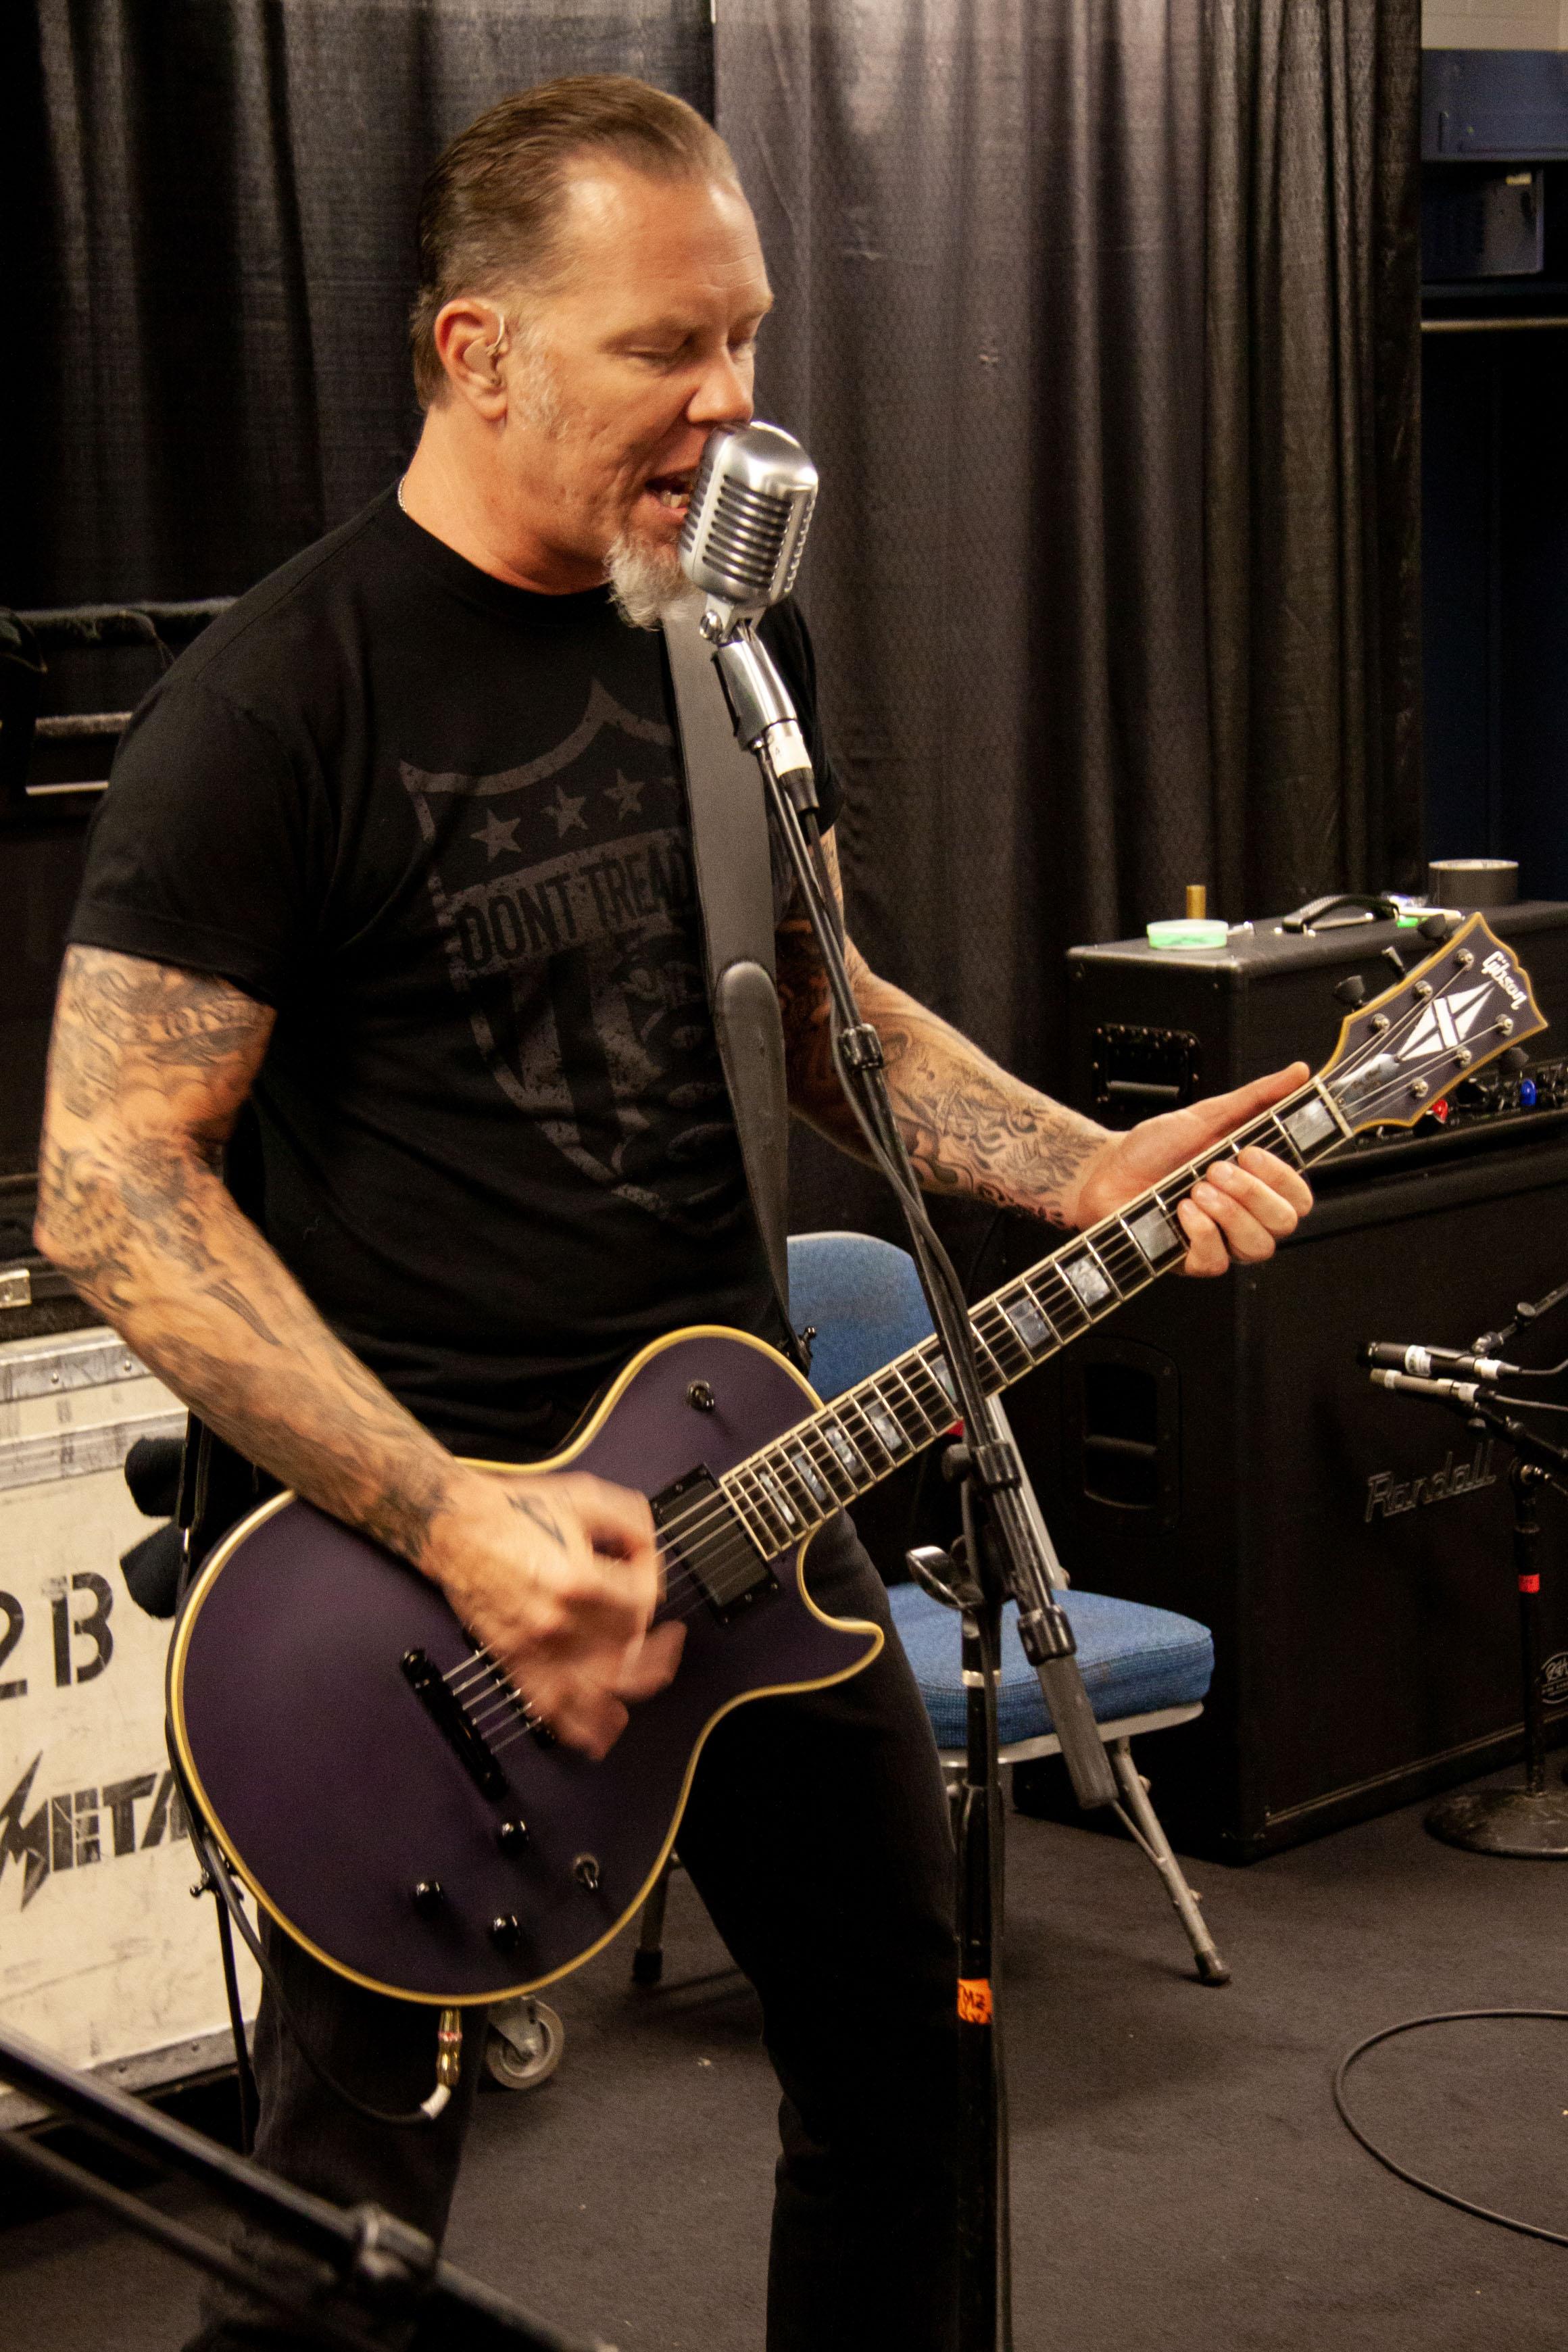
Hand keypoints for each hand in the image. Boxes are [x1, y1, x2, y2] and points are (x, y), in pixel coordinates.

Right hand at [428, 1468, 683, 1758]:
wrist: (455, 1526)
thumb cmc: (512, 1511)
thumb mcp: (584, 1496)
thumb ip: (631, 1519)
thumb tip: (650, 1547)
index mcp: (578, 1580)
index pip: (641, 1600)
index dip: (652, 1580)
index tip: (643, 1568)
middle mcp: (558, 1622)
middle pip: (626, 1650)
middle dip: (652, 1643)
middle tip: (667, 1638)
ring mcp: (534, 1646)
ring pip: (595, 1692)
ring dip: (627, 1696)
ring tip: (647, 1689)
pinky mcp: (513, 1658)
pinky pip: (548, 1705)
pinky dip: (576, 1727)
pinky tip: (597, 1737)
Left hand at [1067, 1064, 1315, 1276]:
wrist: (1107, 1171)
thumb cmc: (1154, 1148)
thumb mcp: (1207, 1115)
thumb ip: (1256, 1098)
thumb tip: (1299, 1073)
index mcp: (1257, 1184)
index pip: (1300, 1196)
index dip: (1283, 1177)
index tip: (1249, 1152)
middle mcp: (1246, 1216)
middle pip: (1285, 1223)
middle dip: (1252, 1192)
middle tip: (1214, 1168)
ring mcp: (1223, 1241)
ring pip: (1258, 1246)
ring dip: (1228, 1212)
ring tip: (1195, 1188)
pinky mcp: (1194, 1261)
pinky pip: (1217, 1262)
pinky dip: (1201, 1231)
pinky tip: (1181, 1210)